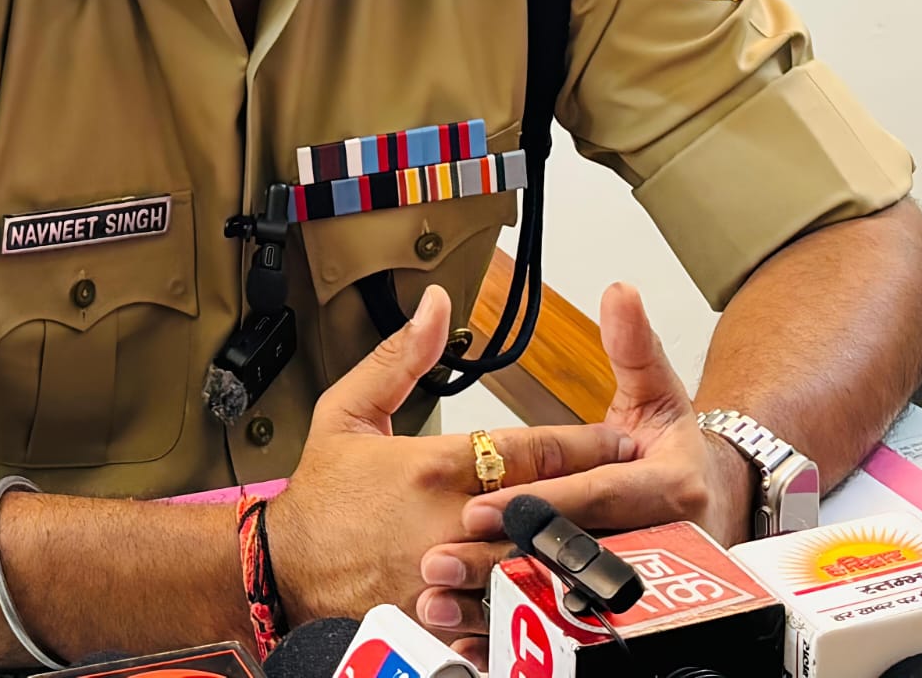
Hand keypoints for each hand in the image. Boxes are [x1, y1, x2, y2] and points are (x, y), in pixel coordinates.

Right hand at [269, 286, 632, 627]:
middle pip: (541, 506)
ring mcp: (446, 575)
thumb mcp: (348, 410)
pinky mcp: (441, 616)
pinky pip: (502, 610)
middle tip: (636, 485)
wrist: (284, 567)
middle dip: (592, 495)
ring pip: (530, 561)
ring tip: (620, 538)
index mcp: (430, 466)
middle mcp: (446, 521)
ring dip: (572, 549)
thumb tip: (435, 305)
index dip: (579, 444)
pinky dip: (534, 602)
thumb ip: (399, 356)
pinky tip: (566, 592)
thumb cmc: (321, 492)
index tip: (616, 439)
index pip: (525, 451)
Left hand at [443, 284, 754, 630]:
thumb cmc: (676, 452)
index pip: (594, 497)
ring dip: (497, 603)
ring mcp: (641, 591)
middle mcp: (657, 546)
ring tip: (437, 596)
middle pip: (570, 559)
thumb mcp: (661, 392)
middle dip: (503, 559)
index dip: (538, 503)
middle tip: (439, 558)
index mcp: (665, 490)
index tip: (481, 502)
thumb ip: (634, 345)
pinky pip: (565, 636)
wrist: (718, 508)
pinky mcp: (622, 620)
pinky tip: (464, 633)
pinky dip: (515, 637)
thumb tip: (620, 293)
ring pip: (562, 604)